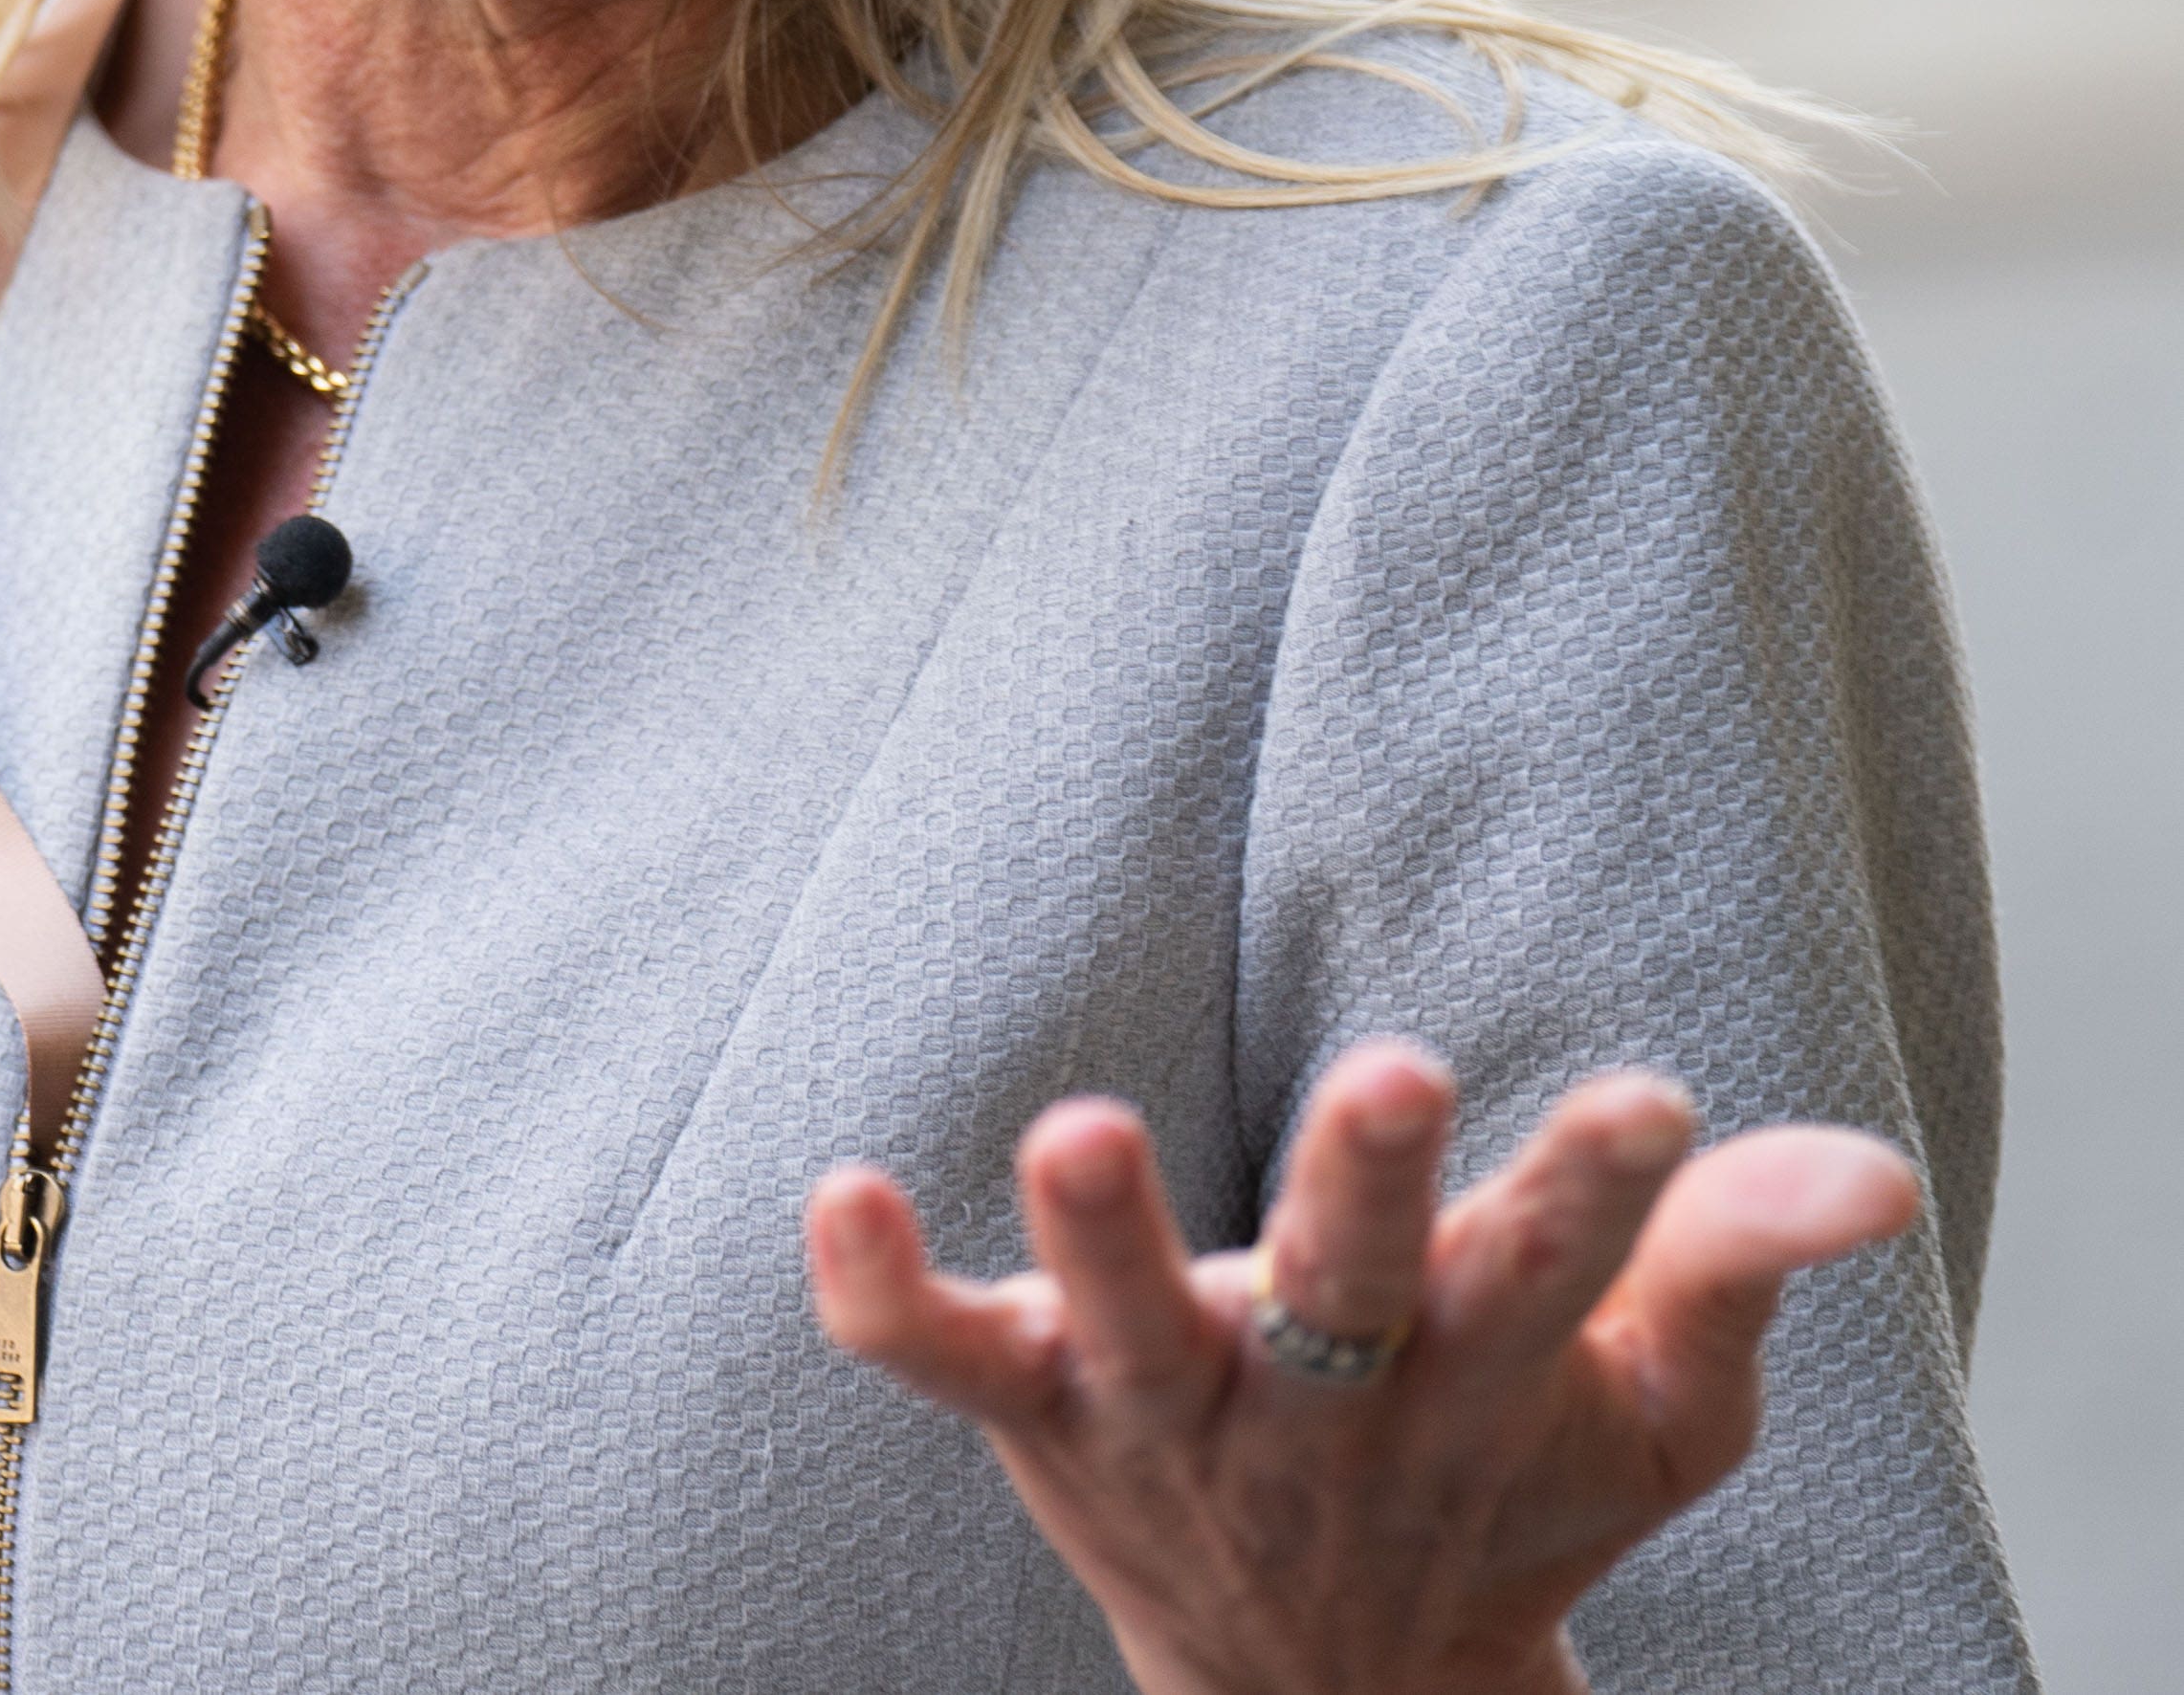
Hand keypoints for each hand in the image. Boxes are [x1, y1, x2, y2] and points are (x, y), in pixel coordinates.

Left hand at [804, 1042, 1921, 1694]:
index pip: (1556, 1267)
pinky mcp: (1034, 1412)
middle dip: (1373, 1187)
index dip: (1605, 1191)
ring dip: (1107, 1234)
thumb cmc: (1511, 1473)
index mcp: (1480, 1365)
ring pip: (1129, 1324)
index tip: (1646, 1103)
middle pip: (1350, 1287)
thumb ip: (1732, 1269)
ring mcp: (1165, 1407)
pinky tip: (836, 1191)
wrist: (1345, 1680)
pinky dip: (876, 1289)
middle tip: (1397, 1074)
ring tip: (1077, 1129)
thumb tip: (1872, 1170)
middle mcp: (1320, 1393)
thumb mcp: (1654, 1405)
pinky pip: (931, 1358)